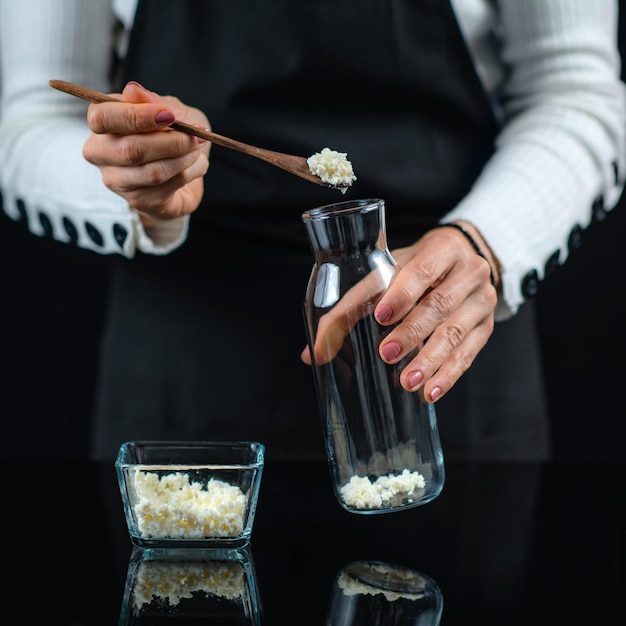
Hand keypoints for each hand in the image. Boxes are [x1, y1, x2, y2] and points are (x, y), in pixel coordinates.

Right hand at [82, 81, 210, 222]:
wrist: (185, 172)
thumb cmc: (172, 135)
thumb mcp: (171, 110)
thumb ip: (154, 102)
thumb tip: (134, 90)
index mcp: (102, 124)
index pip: (102, 117)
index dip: (136, 116)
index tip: (168, 115)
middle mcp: (100, 153)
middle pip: (131, 149)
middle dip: (171, 141)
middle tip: (197, 135)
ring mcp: (117, 181)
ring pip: (153, 172)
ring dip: (184, 158)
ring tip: (198, 148)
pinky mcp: (138, 201)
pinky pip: (168, 186)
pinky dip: (190, 172)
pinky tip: (197, 164)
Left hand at [302, 221, 498, 402]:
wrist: (465, 262)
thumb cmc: (417, 267)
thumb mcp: (389, 271)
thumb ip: (352, 304)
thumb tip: (313, 352)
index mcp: (442, 248)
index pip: (423, 269)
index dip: (402, 292)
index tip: (381, 316)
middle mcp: (469, 272)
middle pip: (440, 303)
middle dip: (412, 331)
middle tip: (386, 354)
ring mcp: (482, 300)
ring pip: (456, 332)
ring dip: (430, 359)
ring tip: (408, 382)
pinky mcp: (485, 326)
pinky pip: (469, 353)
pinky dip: (449, 374)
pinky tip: (430, 392)